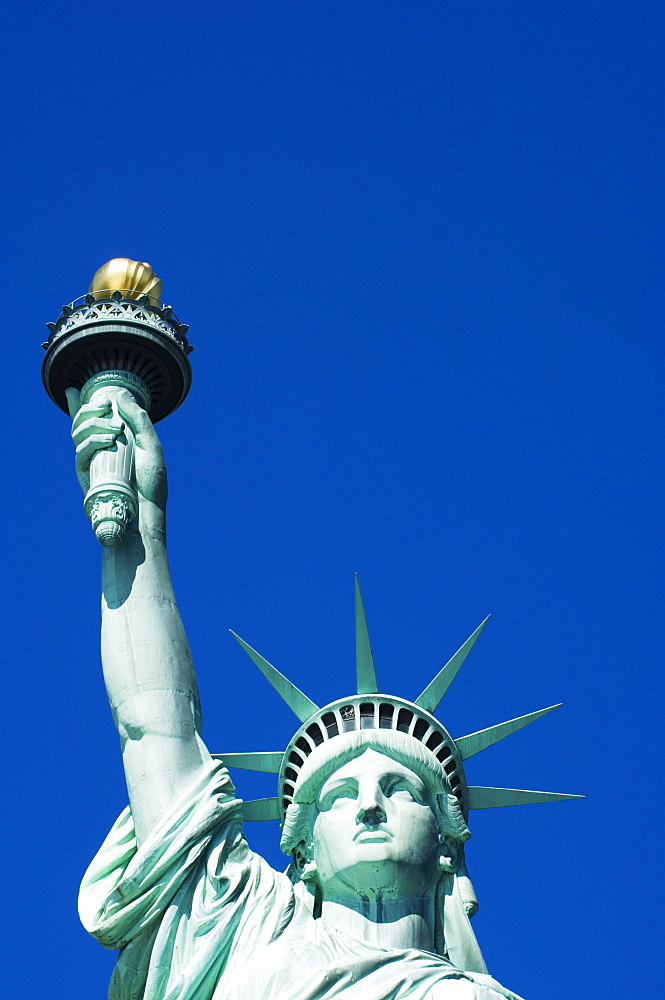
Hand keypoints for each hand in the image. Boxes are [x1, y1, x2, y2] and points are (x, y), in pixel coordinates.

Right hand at [67, 387, 166, 513]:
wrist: (146, 512)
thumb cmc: (151, 483)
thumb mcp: (151, 445)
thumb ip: (138, 419)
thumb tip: (120, 394)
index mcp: (115, 440)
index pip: (93, 420)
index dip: (77, 406)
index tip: (71, 390)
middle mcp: (100, 448)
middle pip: (81, 421)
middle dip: (90, 408)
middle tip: (107, 405)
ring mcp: (92, 460)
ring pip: (78, 432)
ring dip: (94, 423)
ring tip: (115, 430)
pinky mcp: (86, 473)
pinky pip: (80, 451)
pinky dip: (92, 440)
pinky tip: (108, 440)